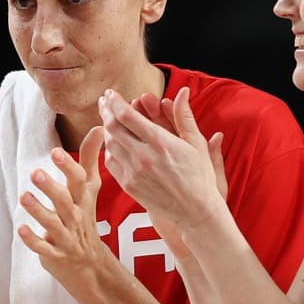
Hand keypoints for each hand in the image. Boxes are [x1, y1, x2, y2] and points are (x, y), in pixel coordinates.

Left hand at [17, 126, 105, 292]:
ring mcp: (67, 236)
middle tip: (35, 172)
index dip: (68, 167)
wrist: (89, 263)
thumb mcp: (89, 188)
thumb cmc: (84, 217)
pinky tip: (21, 229)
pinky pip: (44, 248)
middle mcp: (76, 216)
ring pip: (53, 223)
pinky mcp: (55, 254)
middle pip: (65, 200)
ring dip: (38, 210)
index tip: (55, 152)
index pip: (79, 180)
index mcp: (83, 198)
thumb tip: (98, 128)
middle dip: (51, 187)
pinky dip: (33, 240)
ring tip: (24, 197)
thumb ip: (89, 158)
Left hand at [99, 87, 227, 230]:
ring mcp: (134, 173)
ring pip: (110, 144)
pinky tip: (115, 143)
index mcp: (161, 142)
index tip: (110, 93)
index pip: (127, 116)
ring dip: (107, 129)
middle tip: (104, 101)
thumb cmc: (200, 176)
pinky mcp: (129, 186)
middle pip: (113, 127)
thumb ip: (184, 116)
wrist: (195, 211)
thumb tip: (182, 92)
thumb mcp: (196, 143)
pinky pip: (111, 162)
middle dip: (106, 111)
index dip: (115, 102)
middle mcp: (143, 157)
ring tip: (108, 119)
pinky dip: (110, 149)